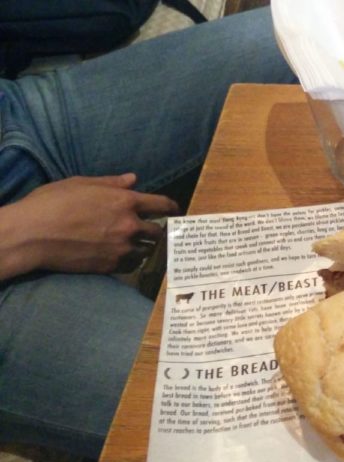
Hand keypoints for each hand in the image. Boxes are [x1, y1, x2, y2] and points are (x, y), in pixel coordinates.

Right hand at [0, 174, 178, 278]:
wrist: (33, 235)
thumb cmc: (52, 203)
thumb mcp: (81, 184)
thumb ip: (111, 183)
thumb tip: (133, 179)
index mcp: (125, 201)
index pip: (162, 204)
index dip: (172, 207)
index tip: (176, 211)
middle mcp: (130, 225)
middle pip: (158, 231)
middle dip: (157, 230)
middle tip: (152, 231)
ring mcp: (122, 248)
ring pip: (146, 250)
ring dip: (144, 247)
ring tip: (136, 245)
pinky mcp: (111, 266)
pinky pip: (131, 265)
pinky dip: (131, 261)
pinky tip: (122, 257)